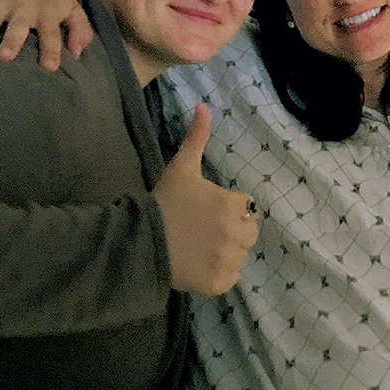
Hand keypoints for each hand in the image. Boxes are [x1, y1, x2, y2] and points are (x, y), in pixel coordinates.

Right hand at [0, 0, 92, 69]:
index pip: (51, 32)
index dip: (51, 49)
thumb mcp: (73, 9)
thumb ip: (80, 29)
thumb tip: (78, 52)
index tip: (49, 67)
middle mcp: (24, 7)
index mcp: (47, 12)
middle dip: (11, 40)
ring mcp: (3, 2)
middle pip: (17, 25)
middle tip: (4, 57)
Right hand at [153, 104, 258, 296]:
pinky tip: (198, 265)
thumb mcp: (182, 167)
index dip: (228, 209)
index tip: (206, 211)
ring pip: (240, 256)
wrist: (141, 240)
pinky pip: (229, 278)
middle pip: (248, 233)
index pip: (246, 208)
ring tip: (199, 248)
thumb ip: (197, 137)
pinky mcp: (218, 283)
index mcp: (232, 204)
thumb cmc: (165, 201)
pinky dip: (217, 274)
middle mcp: (236, 233)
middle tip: (204, 231)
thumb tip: (203, 105)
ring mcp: (227, 260)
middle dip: (232, 231)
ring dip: (225, 253)